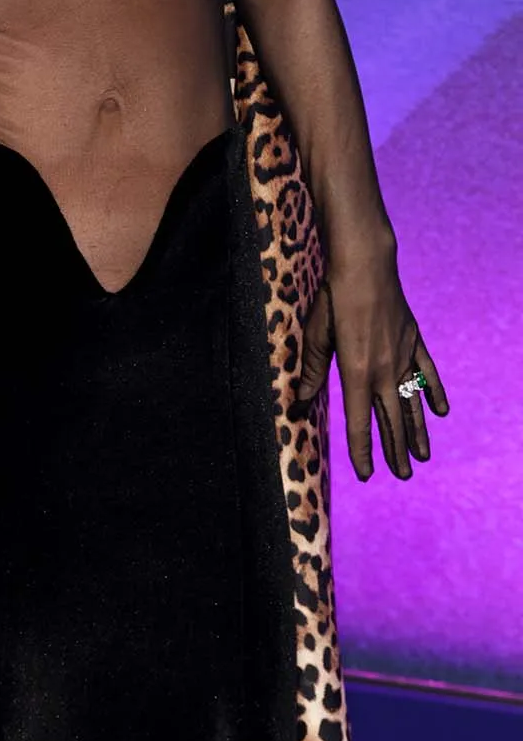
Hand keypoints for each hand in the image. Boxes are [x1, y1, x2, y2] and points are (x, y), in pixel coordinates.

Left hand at [295, 247, 449, 481]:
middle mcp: (384, 370)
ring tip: (422, 457)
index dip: (362, 451)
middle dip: (396, 451)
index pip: (360, 423)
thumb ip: (313, 370)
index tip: (366, 474)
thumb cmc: (333, 297)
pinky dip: (434, 392)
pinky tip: (440, 411)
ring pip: (412, 403)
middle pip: (391, 420)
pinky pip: (428, 373)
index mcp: (357, 372)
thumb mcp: (316, 334)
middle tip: (403, 476)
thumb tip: (300, 401)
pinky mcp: (413, 341)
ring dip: (417, 431)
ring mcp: (403, 356)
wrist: (366, 264)